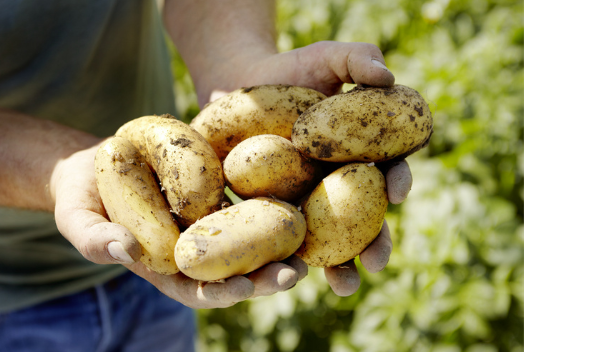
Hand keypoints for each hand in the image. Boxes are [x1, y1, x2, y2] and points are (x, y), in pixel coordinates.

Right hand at [50, 140, 308, 308]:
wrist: (96, 162)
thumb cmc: (81, 197)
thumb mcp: (77, 219)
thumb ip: (93, 240)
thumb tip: (126, 250)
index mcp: (167, 268)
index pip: (200, 290)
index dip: (223, 293)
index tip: (244, 288)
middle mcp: (197, 249)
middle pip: (236, 270)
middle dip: (265, 276)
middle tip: (292, 274)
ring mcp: (213, 221)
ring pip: (252, 238)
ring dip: (280, 244)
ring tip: (306, 244)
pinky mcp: (222, 190)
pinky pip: (251, 197)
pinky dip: (273, 200)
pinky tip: (297, 192)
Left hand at [203, 41, 410, 296]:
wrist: (240, 86)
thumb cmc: (290, 71)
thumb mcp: (325, 56)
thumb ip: (358, 58)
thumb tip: (388, 75)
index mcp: (364, 154)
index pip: (389, 171)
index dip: (397, 181)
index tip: (396, 190)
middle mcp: (341, 184)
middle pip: (365, 220)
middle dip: (374, 244)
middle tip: (376, 264)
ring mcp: (309, 202)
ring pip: (329, 242)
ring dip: (339, 267)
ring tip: (343, 286)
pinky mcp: (275, 212)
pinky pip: (284, 239)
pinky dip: (288, 259)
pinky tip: (287, 274)